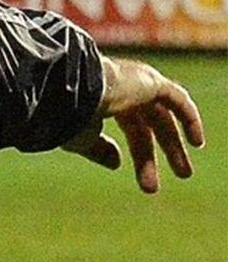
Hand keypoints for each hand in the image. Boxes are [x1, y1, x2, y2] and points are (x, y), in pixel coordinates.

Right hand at [62, 56, 204, 193]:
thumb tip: (117, 163)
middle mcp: (123, 88)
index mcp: (104, 99)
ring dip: (174, 145)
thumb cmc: (67, 116)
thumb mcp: (82, 139)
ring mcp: (137, 82)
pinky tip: (196, 142)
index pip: (132, 128)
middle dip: (164, 152)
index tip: (145, 181)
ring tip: (184, 174)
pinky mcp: (148, 80)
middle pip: (149, 125)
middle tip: (180, 176)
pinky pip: (177, 99)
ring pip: (162, 117)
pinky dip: (189, 118)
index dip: (142, 156)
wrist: (65, 93)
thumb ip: (99, 150)